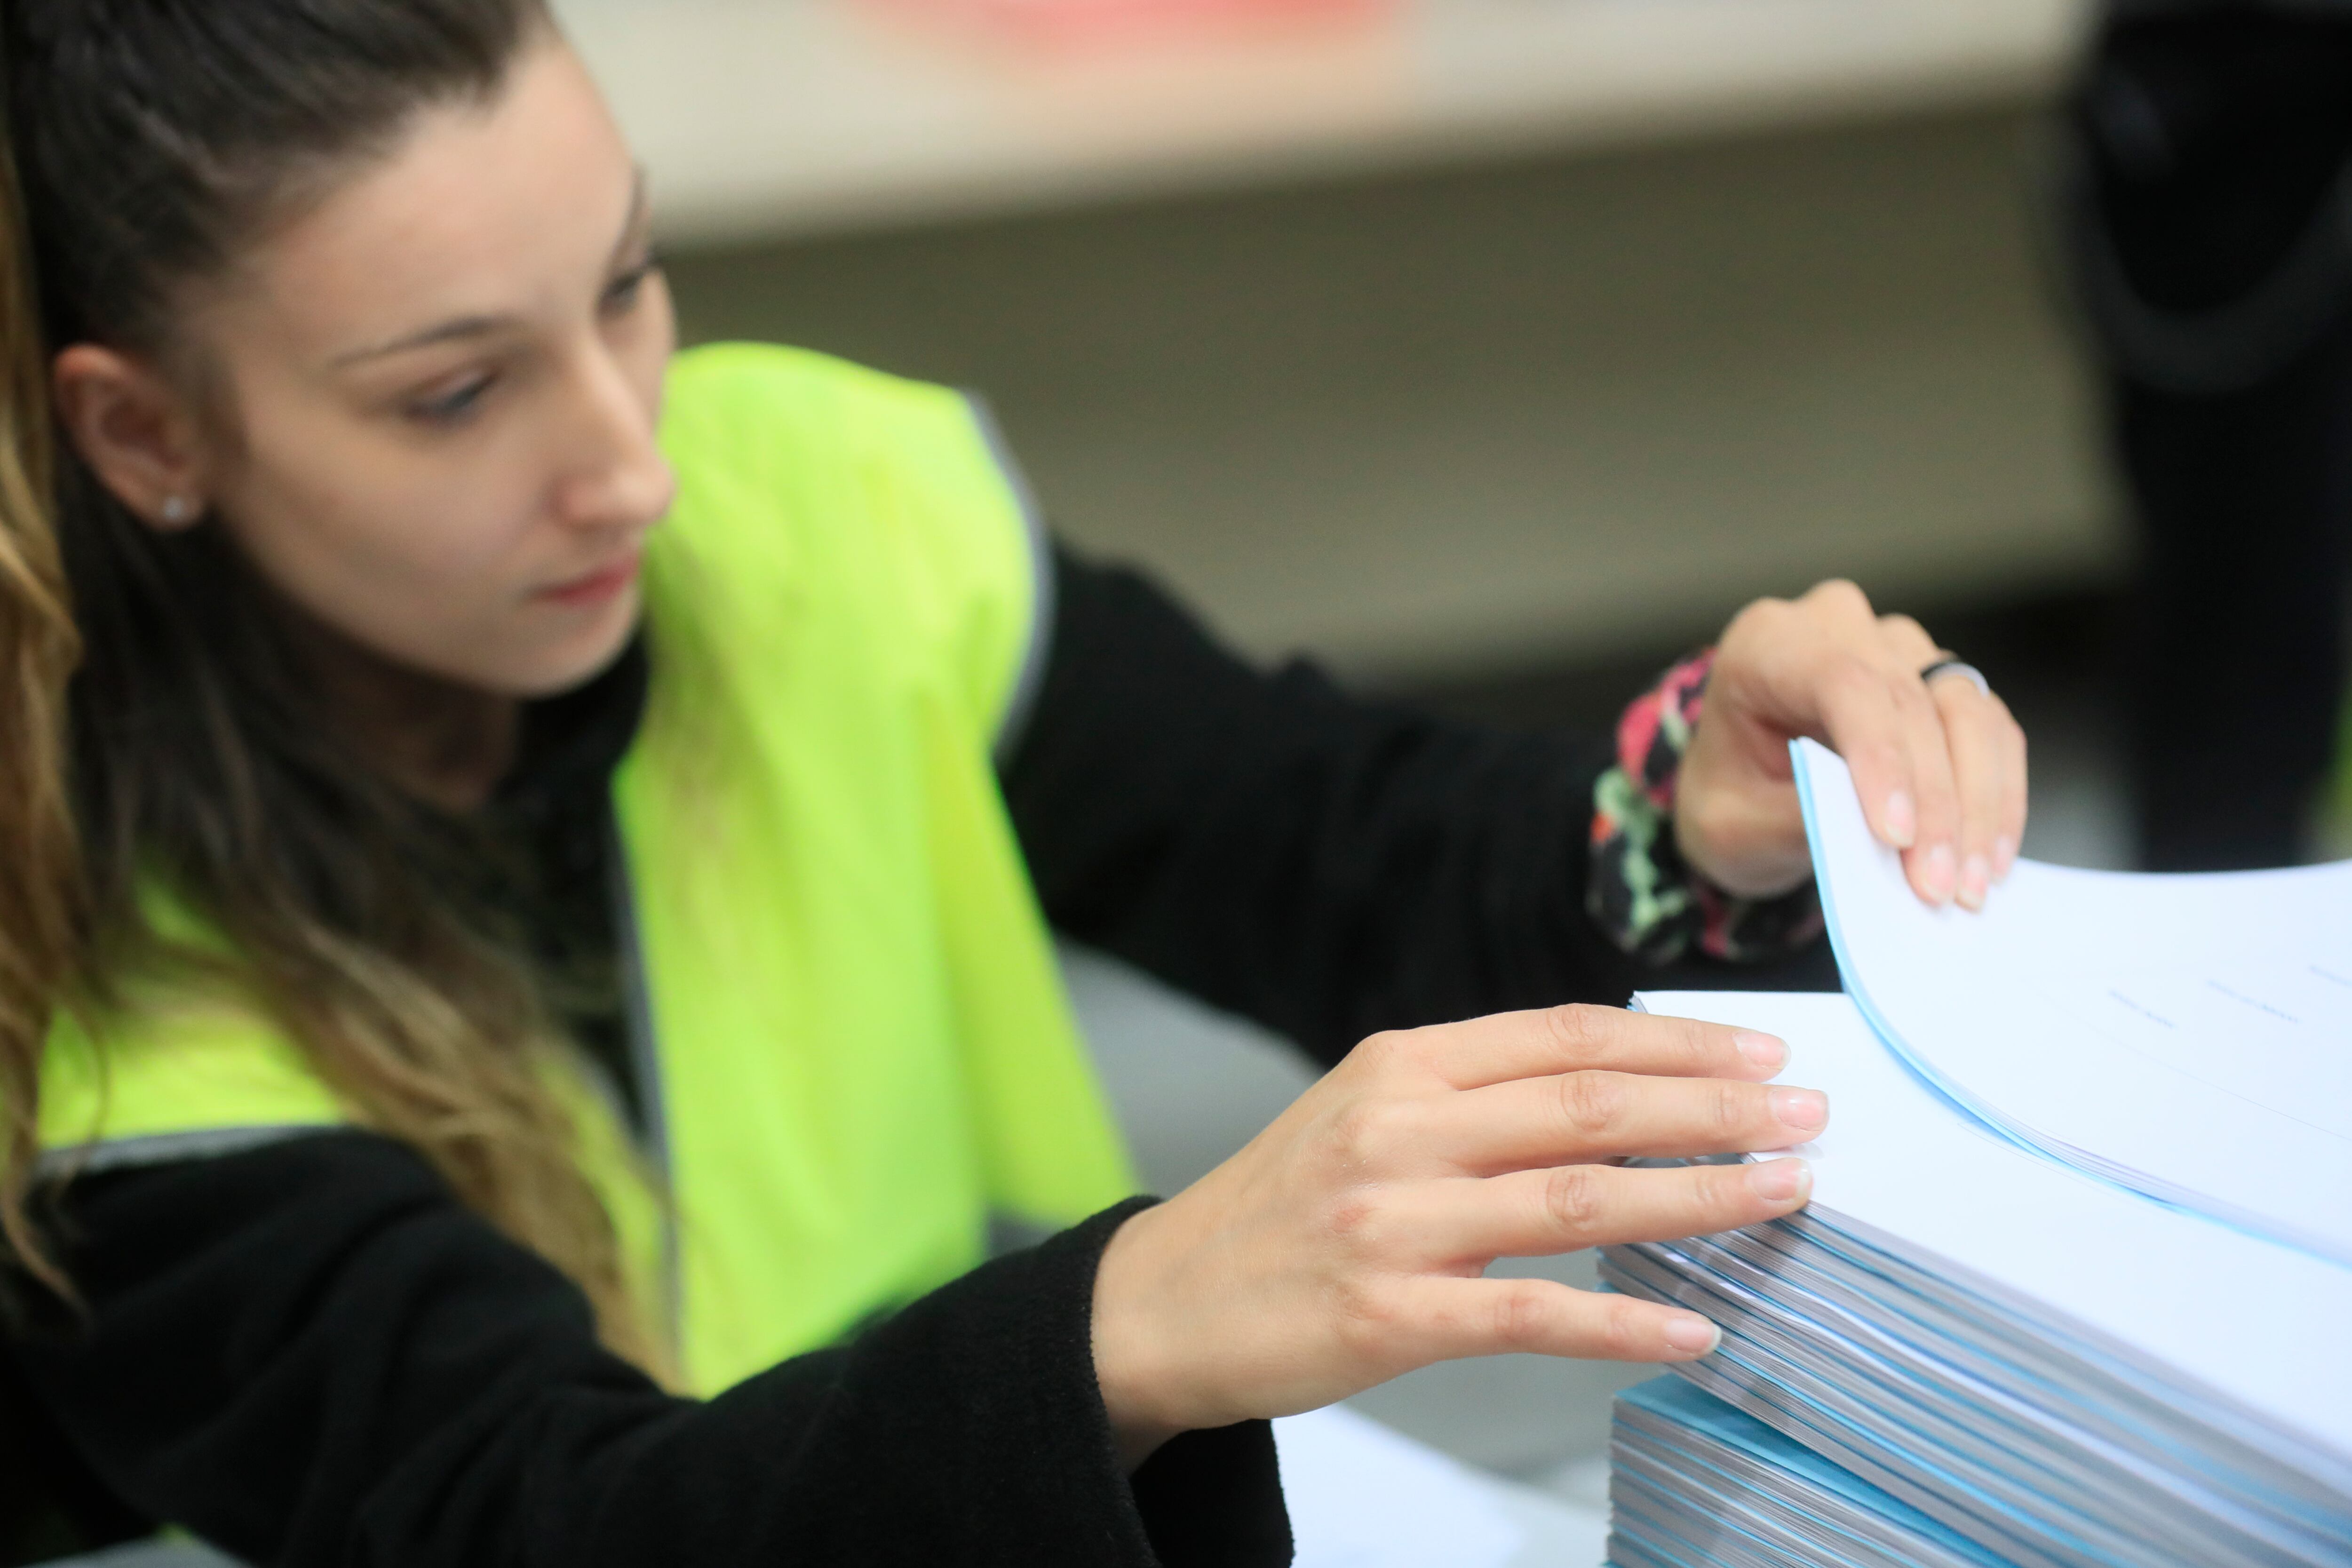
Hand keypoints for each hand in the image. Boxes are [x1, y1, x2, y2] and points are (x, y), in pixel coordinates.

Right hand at [1088, 1005, 1824, 1465]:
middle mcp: (1399, 1129)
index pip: (1563, 1035)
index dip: (1674, 1040)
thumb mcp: (1365, 1115)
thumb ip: (1474, 1098)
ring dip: (1697, 1194)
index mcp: (1400, 1067)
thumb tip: (1615, 1094)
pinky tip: (1692, 1323)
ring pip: (1579, 1197)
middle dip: (1714, 1105)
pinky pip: (1532, 1314)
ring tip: (1782, 1192)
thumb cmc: (1279, 1209)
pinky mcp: (1391, 1314)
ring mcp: (1394, 1221)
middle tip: (1805, 1114)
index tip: (1761, 1050)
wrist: (1164, 1302)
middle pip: (1588, 1102)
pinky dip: (1621, 1321)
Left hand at [1675, 580, 2027, 909]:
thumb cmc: (1730, 795)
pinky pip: (1991, 729)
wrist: (1743, 786)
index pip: (1843, 681)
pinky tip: (1989, 856)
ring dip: (1977, 803)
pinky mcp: (1941, 682)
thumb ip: (1796, 818)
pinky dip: (1996, 795)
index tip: (1896, 836)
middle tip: (1939, 885)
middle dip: (1936, 803)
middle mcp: (1839, 627)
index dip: (1881, 757)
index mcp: (1767, 643)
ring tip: (1970, 884)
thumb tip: (1877, 834)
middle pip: (1912, 700)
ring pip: (1966, 711)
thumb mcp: (1733, 823)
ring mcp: (1899, 648)